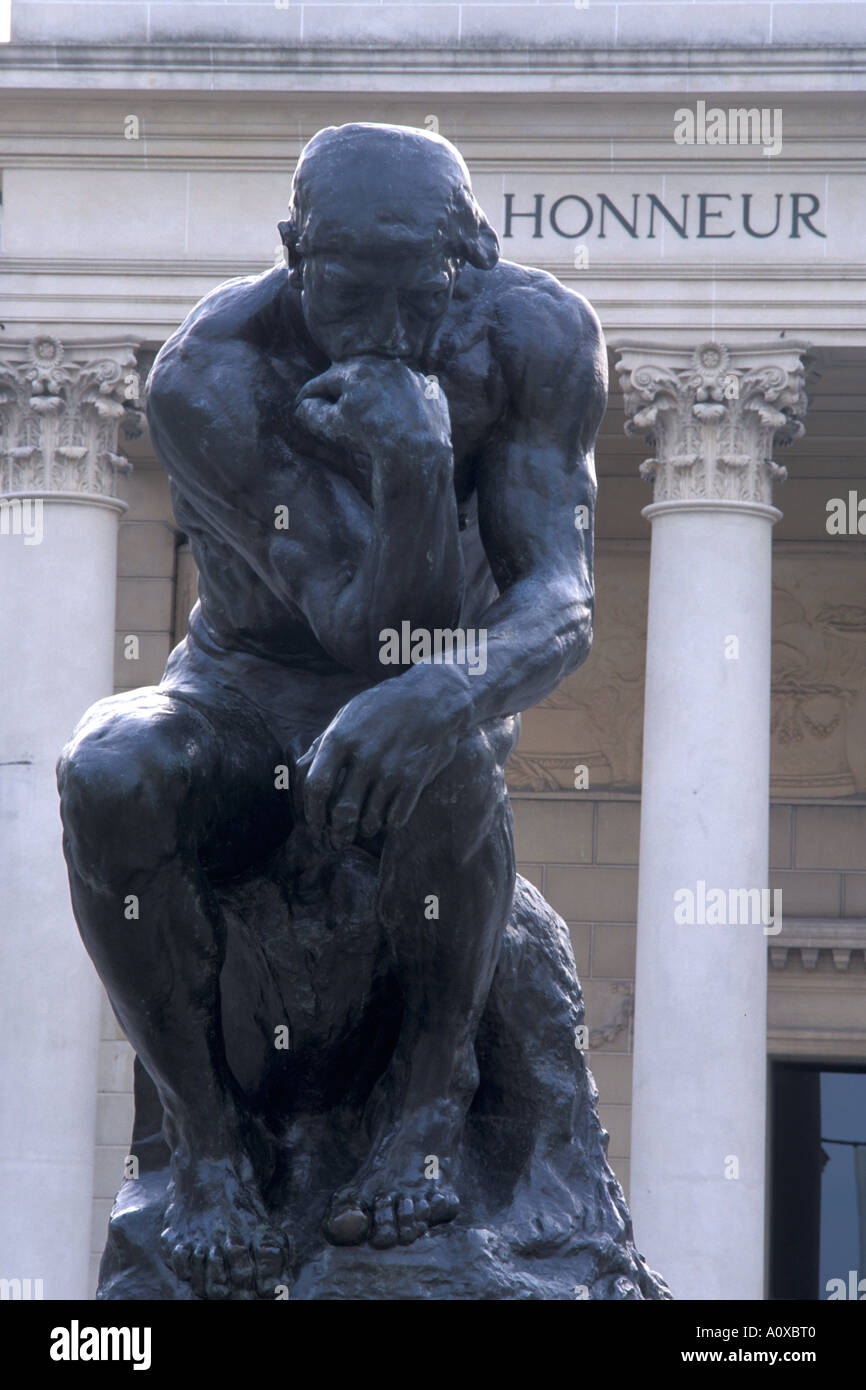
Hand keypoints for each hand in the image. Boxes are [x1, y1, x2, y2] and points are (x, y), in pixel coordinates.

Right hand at [293, 358, 451, 470]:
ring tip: (370, 415)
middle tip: (333, 406)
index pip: (327, 380)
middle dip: (344, 392)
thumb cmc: (370, 438)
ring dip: (377, 396)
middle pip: (358, 379)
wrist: (416, 454)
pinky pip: (414, 396)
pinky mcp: (435, 394)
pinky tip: (400, 421)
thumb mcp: (332, 426)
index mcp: (359, 370)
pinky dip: (405, 406)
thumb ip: (313, 412)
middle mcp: (389, 367)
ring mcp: (415, 379)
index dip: (311, 393)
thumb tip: (304, 406)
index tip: (302, 403)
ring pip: (388, 385)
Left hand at [295, 680, 461, 849]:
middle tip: (338, 840)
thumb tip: (299, 767)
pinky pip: (397, 817)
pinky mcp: (415, 778)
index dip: (312, 812)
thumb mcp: (348, 714)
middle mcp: (364, 756)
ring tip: (365, 828)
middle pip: (342, 811)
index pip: (316, 786)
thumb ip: (322, 743)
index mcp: (341, 738)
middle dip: (338, 832)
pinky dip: (390, 823)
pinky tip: (388, 819)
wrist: (434, 696)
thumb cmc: (385, 704)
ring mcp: (391, 769)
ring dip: (365, 829)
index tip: (315, 823)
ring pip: (371, 819)